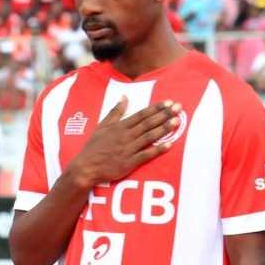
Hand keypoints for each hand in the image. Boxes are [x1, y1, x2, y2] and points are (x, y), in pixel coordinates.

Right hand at [67, 98, 181, 189]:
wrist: (85, 167)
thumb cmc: (93, 147)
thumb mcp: (101, 126)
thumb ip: (114, 112)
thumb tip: (124, 97)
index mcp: (119, 127)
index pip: (141, 115)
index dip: (156, 108)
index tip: (169, 102)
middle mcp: (125, 136)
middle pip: (148, 123)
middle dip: (164, 114)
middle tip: (179, 108)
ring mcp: (128, 149)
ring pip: (149, 136)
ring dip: (164, 128)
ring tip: (177, 121)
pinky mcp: (129, 162)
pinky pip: (146, 155)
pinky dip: (158, 150)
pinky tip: (170, 145)